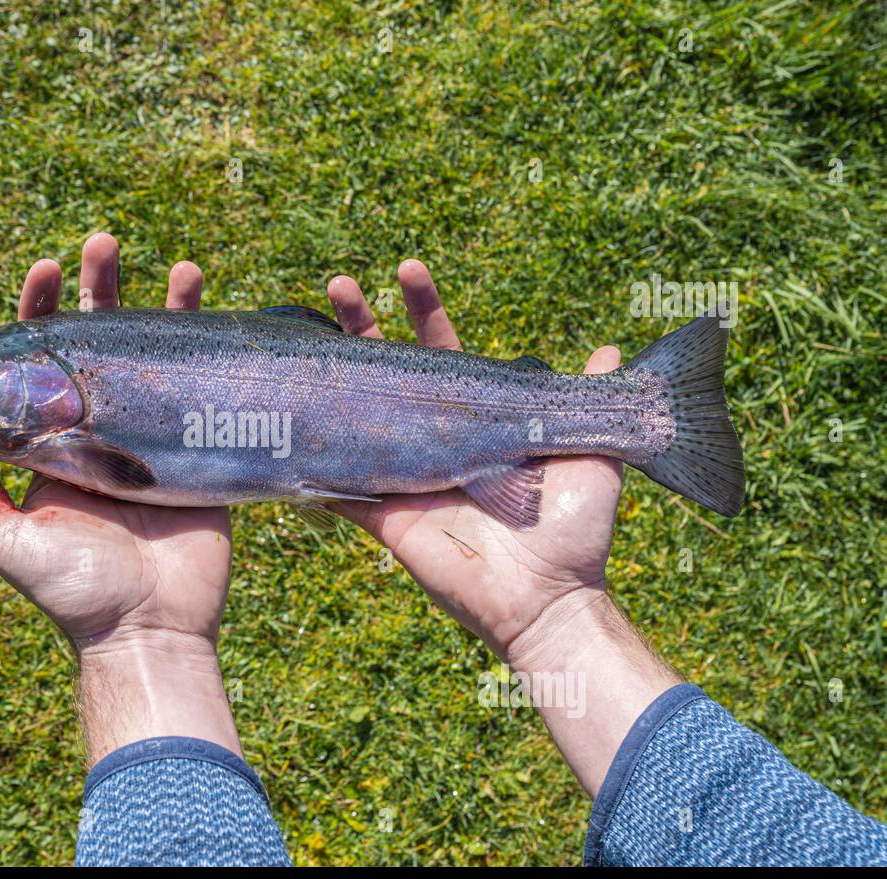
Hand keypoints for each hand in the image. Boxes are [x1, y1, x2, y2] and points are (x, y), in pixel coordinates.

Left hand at [0, 233, 236, 759]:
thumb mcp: (1, 538)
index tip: (43, 270)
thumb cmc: (71, 592)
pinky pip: (204, 392)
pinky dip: (212, 350)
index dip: (39, 313)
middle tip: (103, 246)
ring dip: (165, 307)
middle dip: (100, 291)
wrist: (148, 633)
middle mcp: (101, 432)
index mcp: (53, 444)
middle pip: (99, 345)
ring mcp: (154, 438)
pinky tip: (217, 315)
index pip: (40, 364)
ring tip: (181, 269)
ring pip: (157, 357)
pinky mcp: (201, 453)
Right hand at [326, 262, 624, 663]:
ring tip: (301, 334)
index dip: (425, 311)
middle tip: (337, 284)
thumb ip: (591, 405)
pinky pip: (337, 482)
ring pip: (356, 414)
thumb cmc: (573, 530)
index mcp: (478, 420)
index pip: (443, 352)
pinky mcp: (382, 512)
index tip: (408, 270)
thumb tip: (606, 355)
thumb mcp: (592, 457)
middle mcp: (434, 438)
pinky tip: (283, 415)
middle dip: (361, 325)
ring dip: (329, 376)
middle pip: (388, 372)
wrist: (547, 598)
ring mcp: (403, 472)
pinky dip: (311, 457)